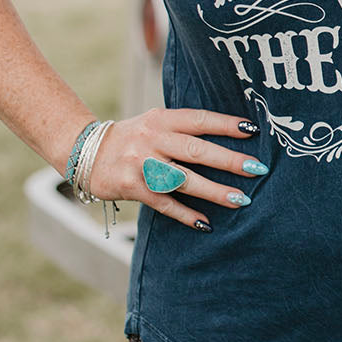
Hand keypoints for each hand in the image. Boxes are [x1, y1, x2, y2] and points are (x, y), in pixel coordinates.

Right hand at [80, 108, 264, 230]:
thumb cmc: (134, 137)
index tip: (253, 131)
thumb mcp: (156, 122)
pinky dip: (186, 214)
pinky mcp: (132, 188)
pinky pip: (164, 203)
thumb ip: (185, 127)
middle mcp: (152, 139)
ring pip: (184, 180)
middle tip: (257, 169)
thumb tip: (234, 134)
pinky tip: (206, 222)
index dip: (226, 124)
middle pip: (196, 150)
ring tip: (241, 199)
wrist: (85, 151)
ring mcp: (141, 165)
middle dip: (229, 160)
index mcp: (161, 119)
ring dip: (214, 191)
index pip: (200, 120)